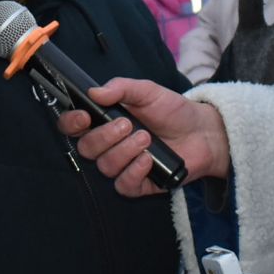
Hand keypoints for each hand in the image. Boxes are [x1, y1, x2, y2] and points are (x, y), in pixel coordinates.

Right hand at [54, 76, 228, 195]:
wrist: (202, 132)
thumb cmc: (173, 111)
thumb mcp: (148, 92)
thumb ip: (121, 88)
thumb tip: (95, 92)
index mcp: (105, 121)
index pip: (73, 127)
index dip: (71, 123)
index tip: (85, 117)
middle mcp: (109, 145)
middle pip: (86, 149)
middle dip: (105, 136)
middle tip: (128, 124)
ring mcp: (123, 165)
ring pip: (105, 167)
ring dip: (124, 152)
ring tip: (146, 138)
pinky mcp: (139, 184)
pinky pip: (123, 185)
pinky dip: (133, 172)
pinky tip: (148, 160)